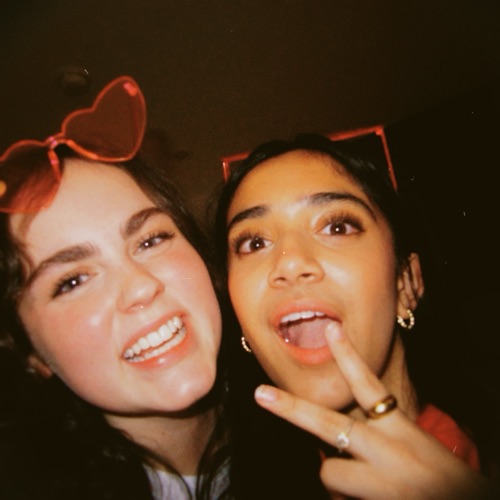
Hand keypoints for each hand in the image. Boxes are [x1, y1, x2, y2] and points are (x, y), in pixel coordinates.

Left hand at [254, 324, 491, 498]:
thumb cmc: (442, 478)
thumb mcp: (416, 447)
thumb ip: (379, 430)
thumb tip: (338, 430)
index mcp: (403, 432)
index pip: (371, 387)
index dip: (349, 357)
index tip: (330, 329)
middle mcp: (390, 455)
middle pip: (331, 426)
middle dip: (291, 408)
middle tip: (260, 394)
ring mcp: (382, 485)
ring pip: (329, 472)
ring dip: (338, 475)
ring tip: (366, 485)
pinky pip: (338, 499)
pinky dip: (348, 497)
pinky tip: (371, 499)